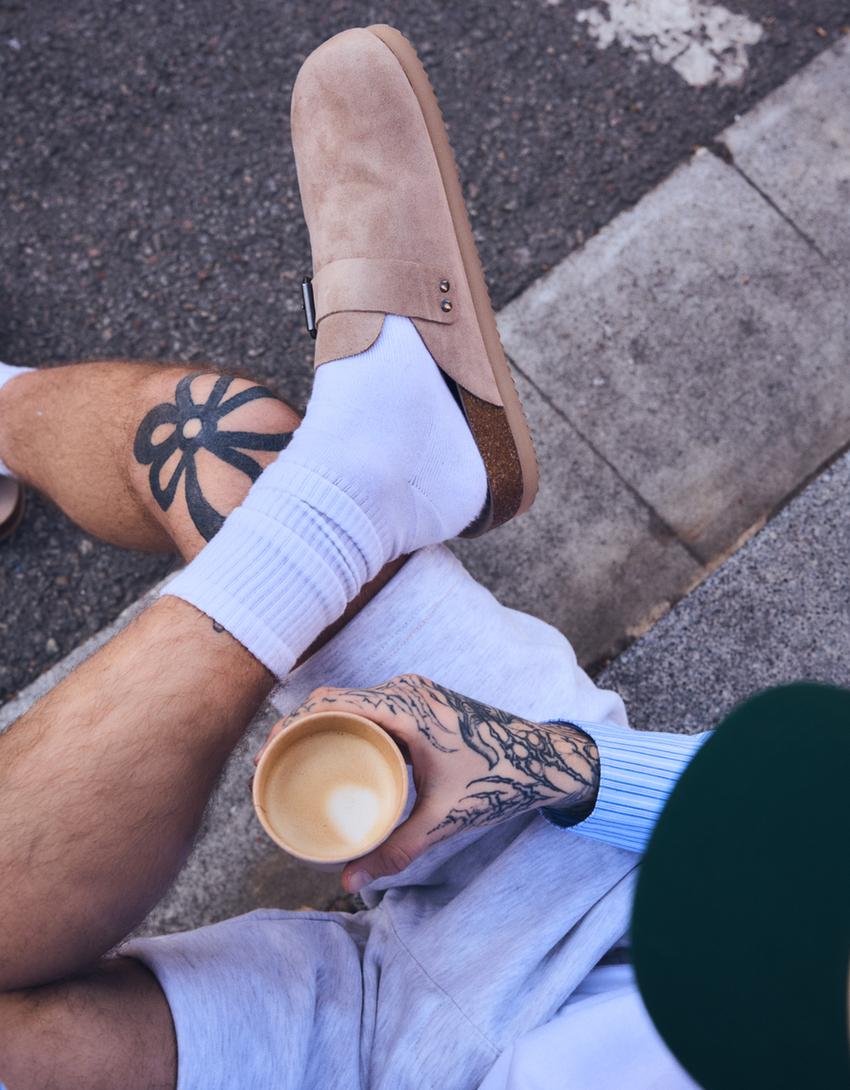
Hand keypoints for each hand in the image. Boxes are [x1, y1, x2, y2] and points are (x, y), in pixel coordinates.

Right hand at [256, 674, 599, 892]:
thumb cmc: (497, 782)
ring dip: (321, 720)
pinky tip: (334, 745)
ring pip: (352, 697)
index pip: (330, 704)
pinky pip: (371, 700)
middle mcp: (406, 690)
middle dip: (296, 725)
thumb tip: (351, 881)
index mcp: (405, 709)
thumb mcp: (444, 819)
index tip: (266, 755)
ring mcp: (415, 690)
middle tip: (272, 764)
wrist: (543, 757)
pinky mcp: (422, 698)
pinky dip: (346, 718)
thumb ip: (397, 849)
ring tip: (295, 756)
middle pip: (333, 698)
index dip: (290, 725)